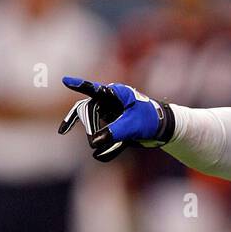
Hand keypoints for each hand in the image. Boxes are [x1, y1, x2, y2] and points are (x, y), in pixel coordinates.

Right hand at [58, 77, 174, 160]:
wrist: (164, 128)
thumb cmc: (151, 120)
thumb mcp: (133, 126)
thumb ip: (114, 132)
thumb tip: (94, 143)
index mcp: (116, 94)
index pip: (94, 90)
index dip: (79, 86)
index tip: (66, 81)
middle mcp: (109, 100)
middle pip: (88, 110)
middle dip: (89, 127)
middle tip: (94, 143)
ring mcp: (109, 111)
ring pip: (91, 121)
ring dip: (93, 134)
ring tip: (98, 150)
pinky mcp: (111, 123)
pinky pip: (99, 132)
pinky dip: (97, 142)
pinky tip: (85, 146)